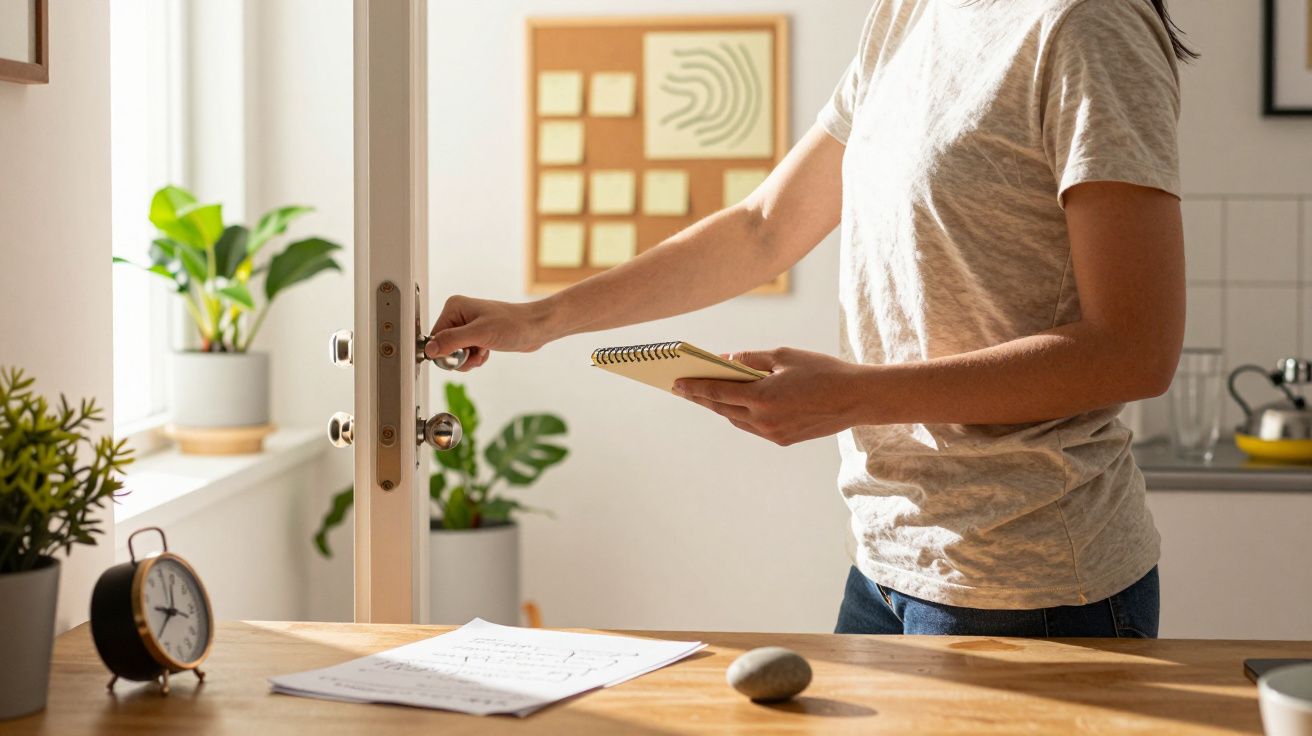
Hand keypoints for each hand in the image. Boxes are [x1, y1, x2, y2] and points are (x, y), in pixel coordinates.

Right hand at [425, 296, 555, 370]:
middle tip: (475, 354)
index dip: (445, 351)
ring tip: (482, 353)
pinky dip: (475, 358)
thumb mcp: (479, 334)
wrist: (535, 328)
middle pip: (444, 346)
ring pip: (455, 352)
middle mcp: (459, 315)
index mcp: (454, 307)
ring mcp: (468, 325)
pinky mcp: (477, 335)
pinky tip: (487, 352)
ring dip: (468, 359)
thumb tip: (430, 350)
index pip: (435, 336)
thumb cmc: (513, 324)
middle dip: (459, 356)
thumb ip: (452, 341)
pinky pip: (466, 353)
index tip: (460, 355)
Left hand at [673, 348, 869, 445]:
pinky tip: (736, 403)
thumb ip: (751, 359)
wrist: (857, 399)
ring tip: (706, 395)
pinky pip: (754, 426)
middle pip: (722, 409)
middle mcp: (764, 420)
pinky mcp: (784, 439)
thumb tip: (725, 361)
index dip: (694, 387)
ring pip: (736, 420)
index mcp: (762, 397)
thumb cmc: (822, 371)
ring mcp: (773, 433)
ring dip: (721, 407)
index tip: (676, 382)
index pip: (717, 392)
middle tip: (683, 388)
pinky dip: (741, 414)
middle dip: (701, 398)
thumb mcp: (784, 356)